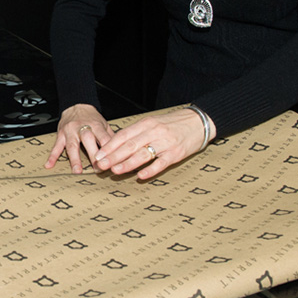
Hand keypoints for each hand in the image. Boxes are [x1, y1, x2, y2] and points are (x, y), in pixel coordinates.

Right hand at [46, 104, 111, 174]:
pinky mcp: (61, 134)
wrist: (76, 105)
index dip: (107, 148)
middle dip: (92, 154)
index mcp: (95, 124)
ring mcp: (70, 131)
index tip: (110, 159)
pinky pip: (56, 146)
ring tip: (77, 171)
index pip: (103, 137)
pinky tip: (49, 165)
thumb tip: (120, 150)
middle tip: (97, 168)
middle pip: (87, 140)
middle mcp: (82, 127)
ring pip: (72, 145)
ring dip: (74, 159)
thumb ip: (110, 137)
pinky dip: (52, 156)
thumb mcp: (104, 123)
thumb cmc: (91, 117)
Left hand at [88, 107, 213, 180]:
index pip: (123, 135)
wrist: (199, 121)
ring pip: (142, 154)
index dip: (109, 146)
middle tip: (100, 165)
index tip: (98, 155)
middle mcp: (154, 132)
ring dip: (127, 163)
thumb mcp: (154, 122)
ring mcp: (165, 143)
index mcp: (146, 123)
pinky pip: (161, 163)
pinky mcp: (176, 153)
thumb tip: (117, 145)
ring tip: (115, 170)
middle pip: (130, 145)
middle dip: (113, 156)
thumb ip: (137, 133)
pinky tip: (140, 176)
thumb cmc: (174, 123)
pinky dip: (150, 170)